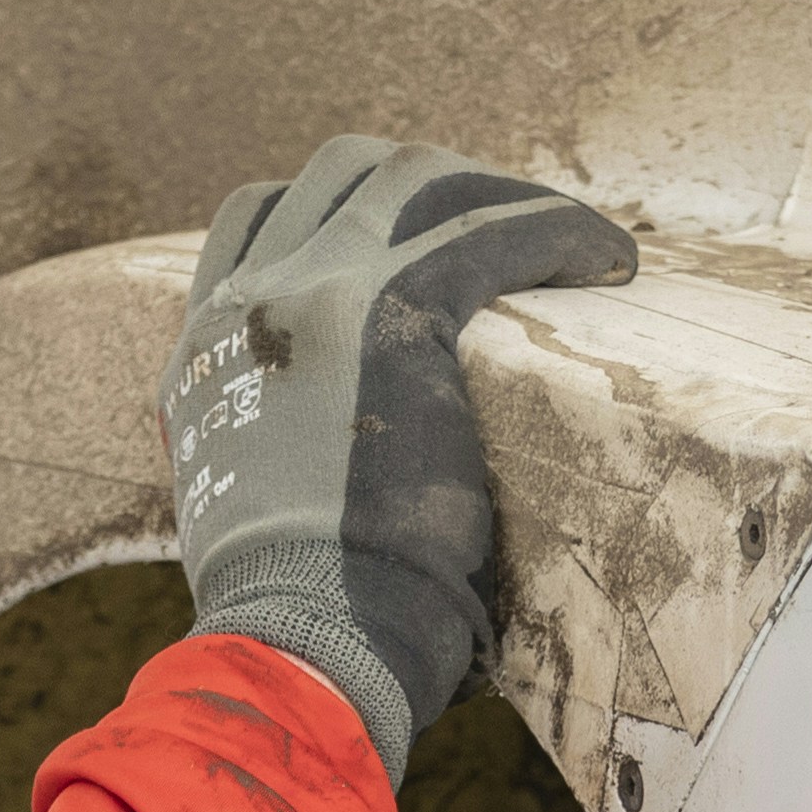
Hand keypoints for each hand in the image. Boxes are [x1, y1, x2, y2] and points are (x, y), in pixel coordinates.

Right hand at [160, 138, 635, 777]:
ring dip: (495, 195)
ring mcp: (313, 293)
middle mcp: (245, 301)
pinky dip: (556, 230)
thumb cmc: (293, 622)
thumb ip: (274, 459)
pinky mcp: (392, 309)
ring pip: (413, 177)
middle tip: (501, 233)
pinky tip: (608, 257)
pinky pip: (491, 230)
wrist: (294, 641)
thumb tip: (326, 475)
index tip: (420, 248)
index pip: (260, 219)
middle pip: (338, 171)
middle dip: (425, 184)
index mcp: (202, 349)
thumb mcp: (247, 513)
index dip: (345, 214)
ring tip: (567, 239)